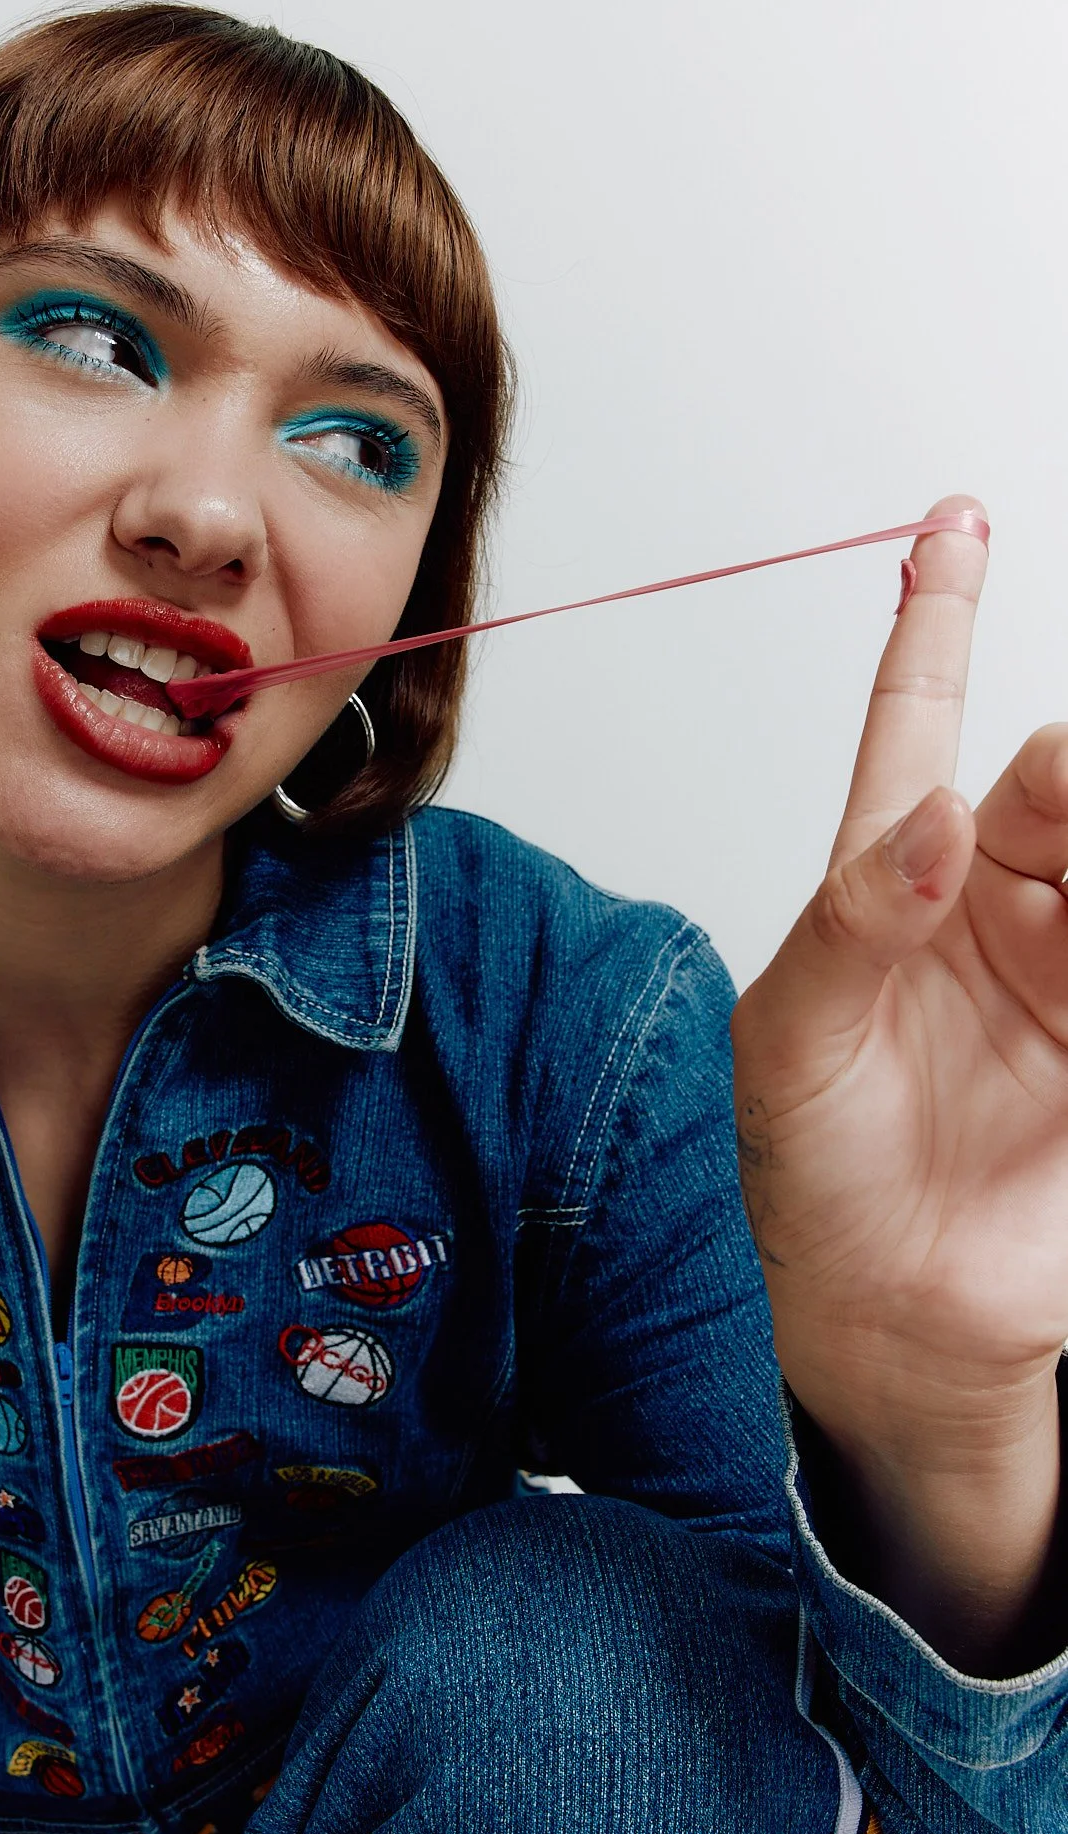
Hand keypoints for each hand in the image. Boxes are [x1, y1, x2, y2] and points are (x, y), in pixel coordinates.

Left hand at [730, 495, 1066, 1670]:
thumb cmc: (807, 1166)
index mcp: (886, 877)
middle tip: (1057, 796)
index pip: (916, 719)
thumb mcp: (793, 1041)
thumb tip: (930, 819)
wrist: (882, 1313)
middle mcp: (991, 899)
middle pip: (1057, 781)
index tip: (953, 519)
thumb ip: (857, 924)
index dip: (936, 618)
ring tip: (1059, 932)